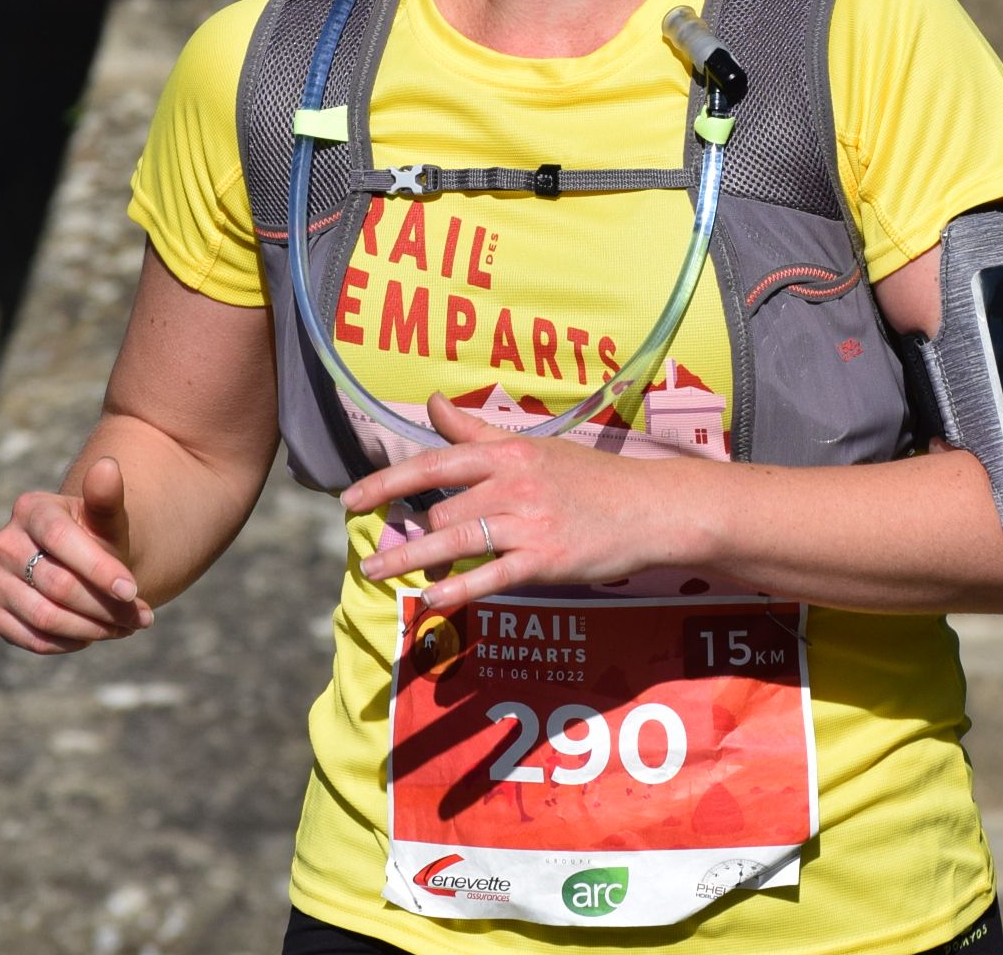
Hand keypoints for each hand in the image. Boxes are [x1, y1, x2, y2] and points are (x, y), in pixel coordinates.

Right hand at [0, 456, 154, 652]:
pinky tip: (92, 635)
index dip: (99, 569)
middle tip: (142, 618)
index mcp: (31, 508)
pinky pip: (29, 637)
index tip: (133, 590)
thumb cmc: (101, 537)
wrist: (85, 564)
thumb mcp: (110, 519)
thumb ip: (108, 496)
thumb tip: (108, 465)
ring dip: (92, 628)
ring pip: (44, 616)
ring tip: (125, 627)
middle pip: (57, 584)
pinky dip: (67, 642)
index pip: (61, 540)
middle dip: (105, 606)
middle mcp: (5, 541)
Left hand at [344, 393, 698, 615]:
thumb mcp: (532, 446)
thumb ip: (475, 430)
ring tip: (377, 573)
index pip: (434, 462)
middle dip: (411, 535)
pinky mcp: (547, 558)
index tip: (350, 499)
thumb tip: (430, 401)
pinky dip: (460, 588)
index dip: (387, 482)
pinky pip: (493, 575)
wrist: (651, 508)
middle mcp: (513, 482)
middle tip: (380, 557)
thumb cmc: (589, 478)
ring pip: (457, 539)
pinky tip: (433, 600)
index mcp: (507, 453)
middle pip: (442, 510)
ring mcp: (530, 521)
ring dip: (412, 560)